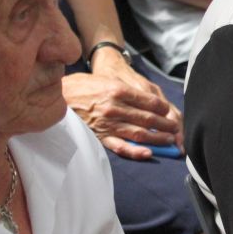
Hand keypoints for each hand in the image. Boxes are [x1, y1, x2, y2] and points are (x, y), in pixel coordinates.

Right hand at [63, 56, 182, 159]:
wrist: (57, 96)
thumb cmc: (81, 86)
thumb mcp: (105, 79)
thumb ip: (124, 89)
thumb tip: (145, 98)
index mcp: (118, 90)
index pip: (150, 101)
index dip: (164, 108)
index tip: (169, 112)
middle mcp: (115, 108)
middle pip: (149, 119)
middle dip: (166, 125)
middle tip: (176, 129)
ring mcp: (108, 124)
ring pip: (140, 133)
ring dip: (158, 139)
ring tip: (169, 141)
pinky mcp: (100, 136)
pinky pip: (120, 146)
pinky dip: (136, 151)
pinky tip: (148, 154)